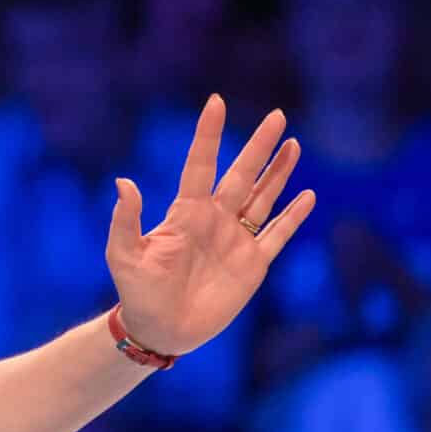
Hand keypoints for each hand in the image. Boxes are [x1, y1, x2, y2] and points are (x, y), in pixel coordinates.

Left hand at [107, 95, 315, 356]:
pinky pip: (277, 234)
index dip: (208, 135)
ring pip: (262, 197)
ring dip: (279, 173)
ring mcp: (235, 240)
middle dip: (259, 146)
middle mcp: (214, 220)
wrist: (159, 329)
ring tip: (292, 144)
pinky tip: (307, 195)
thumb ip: (125, 220)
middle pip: (242, 175)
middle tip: (276, 115)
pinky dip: (293, 216)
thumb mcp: (123, 255)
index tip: (215, 103)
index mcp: (184, 213)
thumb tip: (123, 182)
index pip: (200, 165)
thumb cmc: (136, 292)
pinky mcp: (253, 264)